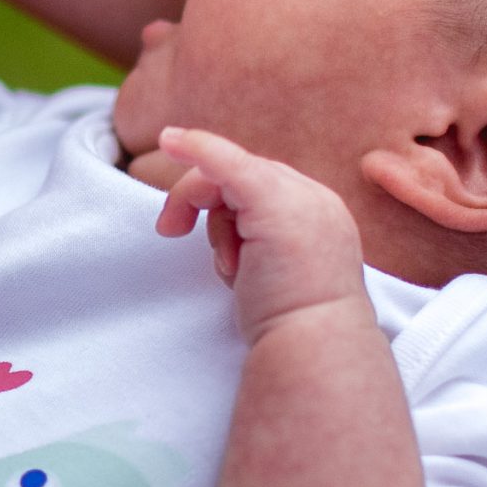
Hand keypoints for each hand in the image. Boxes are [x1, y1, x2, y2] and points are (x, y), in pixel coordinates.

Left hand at [153, 127, 365, 342]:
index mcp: (317, 214)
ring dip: (212, 225)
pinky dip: (197, 148)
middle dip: (198, 199)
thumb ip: (253, 244)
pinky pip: (226, 163)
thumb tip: (227, 242)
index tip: (187, 226)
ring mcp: (299, 197)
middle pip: (237, 175)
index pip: (255, 186)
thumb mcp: (270, 274)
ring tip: (232, 269)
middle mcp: (314, 198)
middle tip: (170, 230)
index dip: (219, 204)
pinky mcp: (272, 201)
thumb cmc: (290, 325)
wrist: (314, 346)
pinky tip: (169, 141)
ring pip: (226, 177)